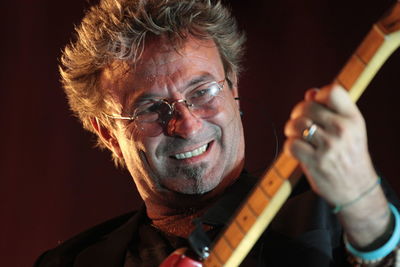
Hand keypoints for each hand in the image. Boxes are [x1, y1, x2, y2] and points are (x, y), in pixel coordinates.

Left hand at [284, 84, 389, 247]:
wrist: (357, 190)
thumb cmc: (348, 156)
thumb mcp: (349, 130)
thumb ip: (331, 110)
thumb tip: (310, 93)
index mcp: (353, 119)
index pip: (332, 92)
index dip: (317, 96)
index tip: (315, 106)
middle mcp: (342, 130)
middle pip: (307, 106)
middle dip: (297, 114)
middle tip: (299, 123)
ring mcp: (329, 146)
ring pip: (296, 125)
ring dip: (290, 130)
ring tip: (296, 137)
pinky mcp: (315, 162)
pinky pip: (291, 145)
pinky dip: (289, 147)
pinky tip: (297, 151)